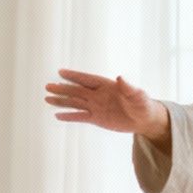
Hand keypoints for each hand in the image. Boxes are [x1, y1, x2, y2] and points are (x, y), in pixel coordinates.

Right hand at [44, 68, 165, 136]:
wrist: (144, 119)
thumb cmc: (142, 104)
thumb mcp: (137, 95)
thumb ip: (128, 87)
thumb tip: (121, 77)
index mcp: (107, 85)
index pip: (87, 79)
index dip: (74, 76)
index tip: (61, 72)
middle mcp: (98, 95)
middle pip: (77, 91)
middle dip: (63, 88)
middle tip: (48, 86)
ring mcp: (96, 106)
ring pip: (75, 103)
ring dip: (62, 101)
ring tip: (47, 98)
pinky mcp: (97, 118)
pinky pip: (80, 116)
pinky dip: (70, 116)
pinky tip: (58, 115)